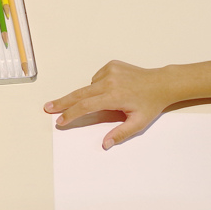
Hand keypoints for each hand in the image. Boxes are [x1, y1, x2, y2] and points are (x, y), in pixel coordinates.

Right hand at [43, 61, 186, 147]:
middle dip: (62, 102)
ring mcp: (110, 71)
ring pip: (89, 87)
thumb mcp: (138, 123)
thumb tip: (105, 144)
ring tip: (109, 101)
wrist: (161, 83)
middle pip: (79, 93)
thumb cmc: (150, 104)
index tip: (60, 120)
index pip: (86, 106)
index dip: (71, 114)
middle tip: (48, 107)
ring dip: (89, 96)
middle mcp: (109, 81)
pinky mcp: (111, 65)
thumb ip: (120, 134)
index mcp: (114, 96)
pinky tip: (112, 90)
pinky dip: (98, 86)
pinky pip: (96, 78)